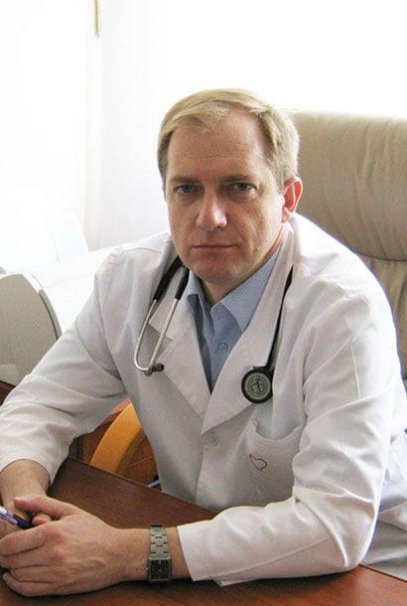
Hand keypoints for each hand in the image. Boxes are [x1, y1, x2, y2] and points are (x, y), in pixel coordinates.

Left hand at [0, 494, 148, 595]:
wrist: (117, 554)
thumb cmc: (94, 530)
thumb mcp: (69, 510)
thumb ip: (41, 503)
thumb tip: (16, 500)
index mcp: (53, 533)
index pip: (11, 543)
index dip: (2, 543)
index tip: (3, 541)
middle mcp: (52, 554)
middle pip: (11, 560)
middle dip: (4, 556)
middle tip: (6, 551)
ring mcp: (55, 573)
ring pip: (18, 575)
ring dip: (10, 569)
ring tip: (12, 562)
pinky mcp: (59, 587)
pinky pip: (28, 590)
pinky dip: (16, 584)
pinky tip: (15, 577)